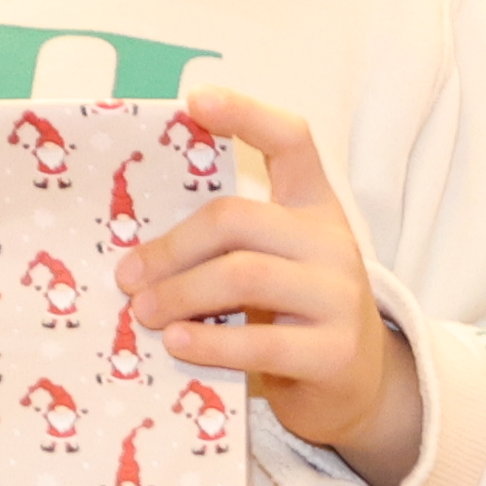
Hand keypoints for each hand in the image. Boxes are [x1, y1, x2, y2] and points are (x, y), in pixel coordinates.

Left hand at [127, 85, 409, 478]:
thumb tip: (133, 253)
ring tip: (144, 314)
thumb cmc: (293, 316)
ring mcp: (339, 297)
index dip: (246, 114)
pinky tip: (179, 345)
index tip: (195, 100)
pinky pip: (261, 342)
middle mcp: (333, 243)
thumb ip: (226, 245)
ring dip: (181, 293)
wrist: (357, 385)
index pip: (292, 142)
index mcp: (315, 209)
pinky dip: (211, 343)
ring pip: (244, 275)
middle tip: (128, 277)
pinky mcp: (334, 352)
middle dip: (172, 247)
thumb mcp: (272, 265)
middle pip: (239, 219)